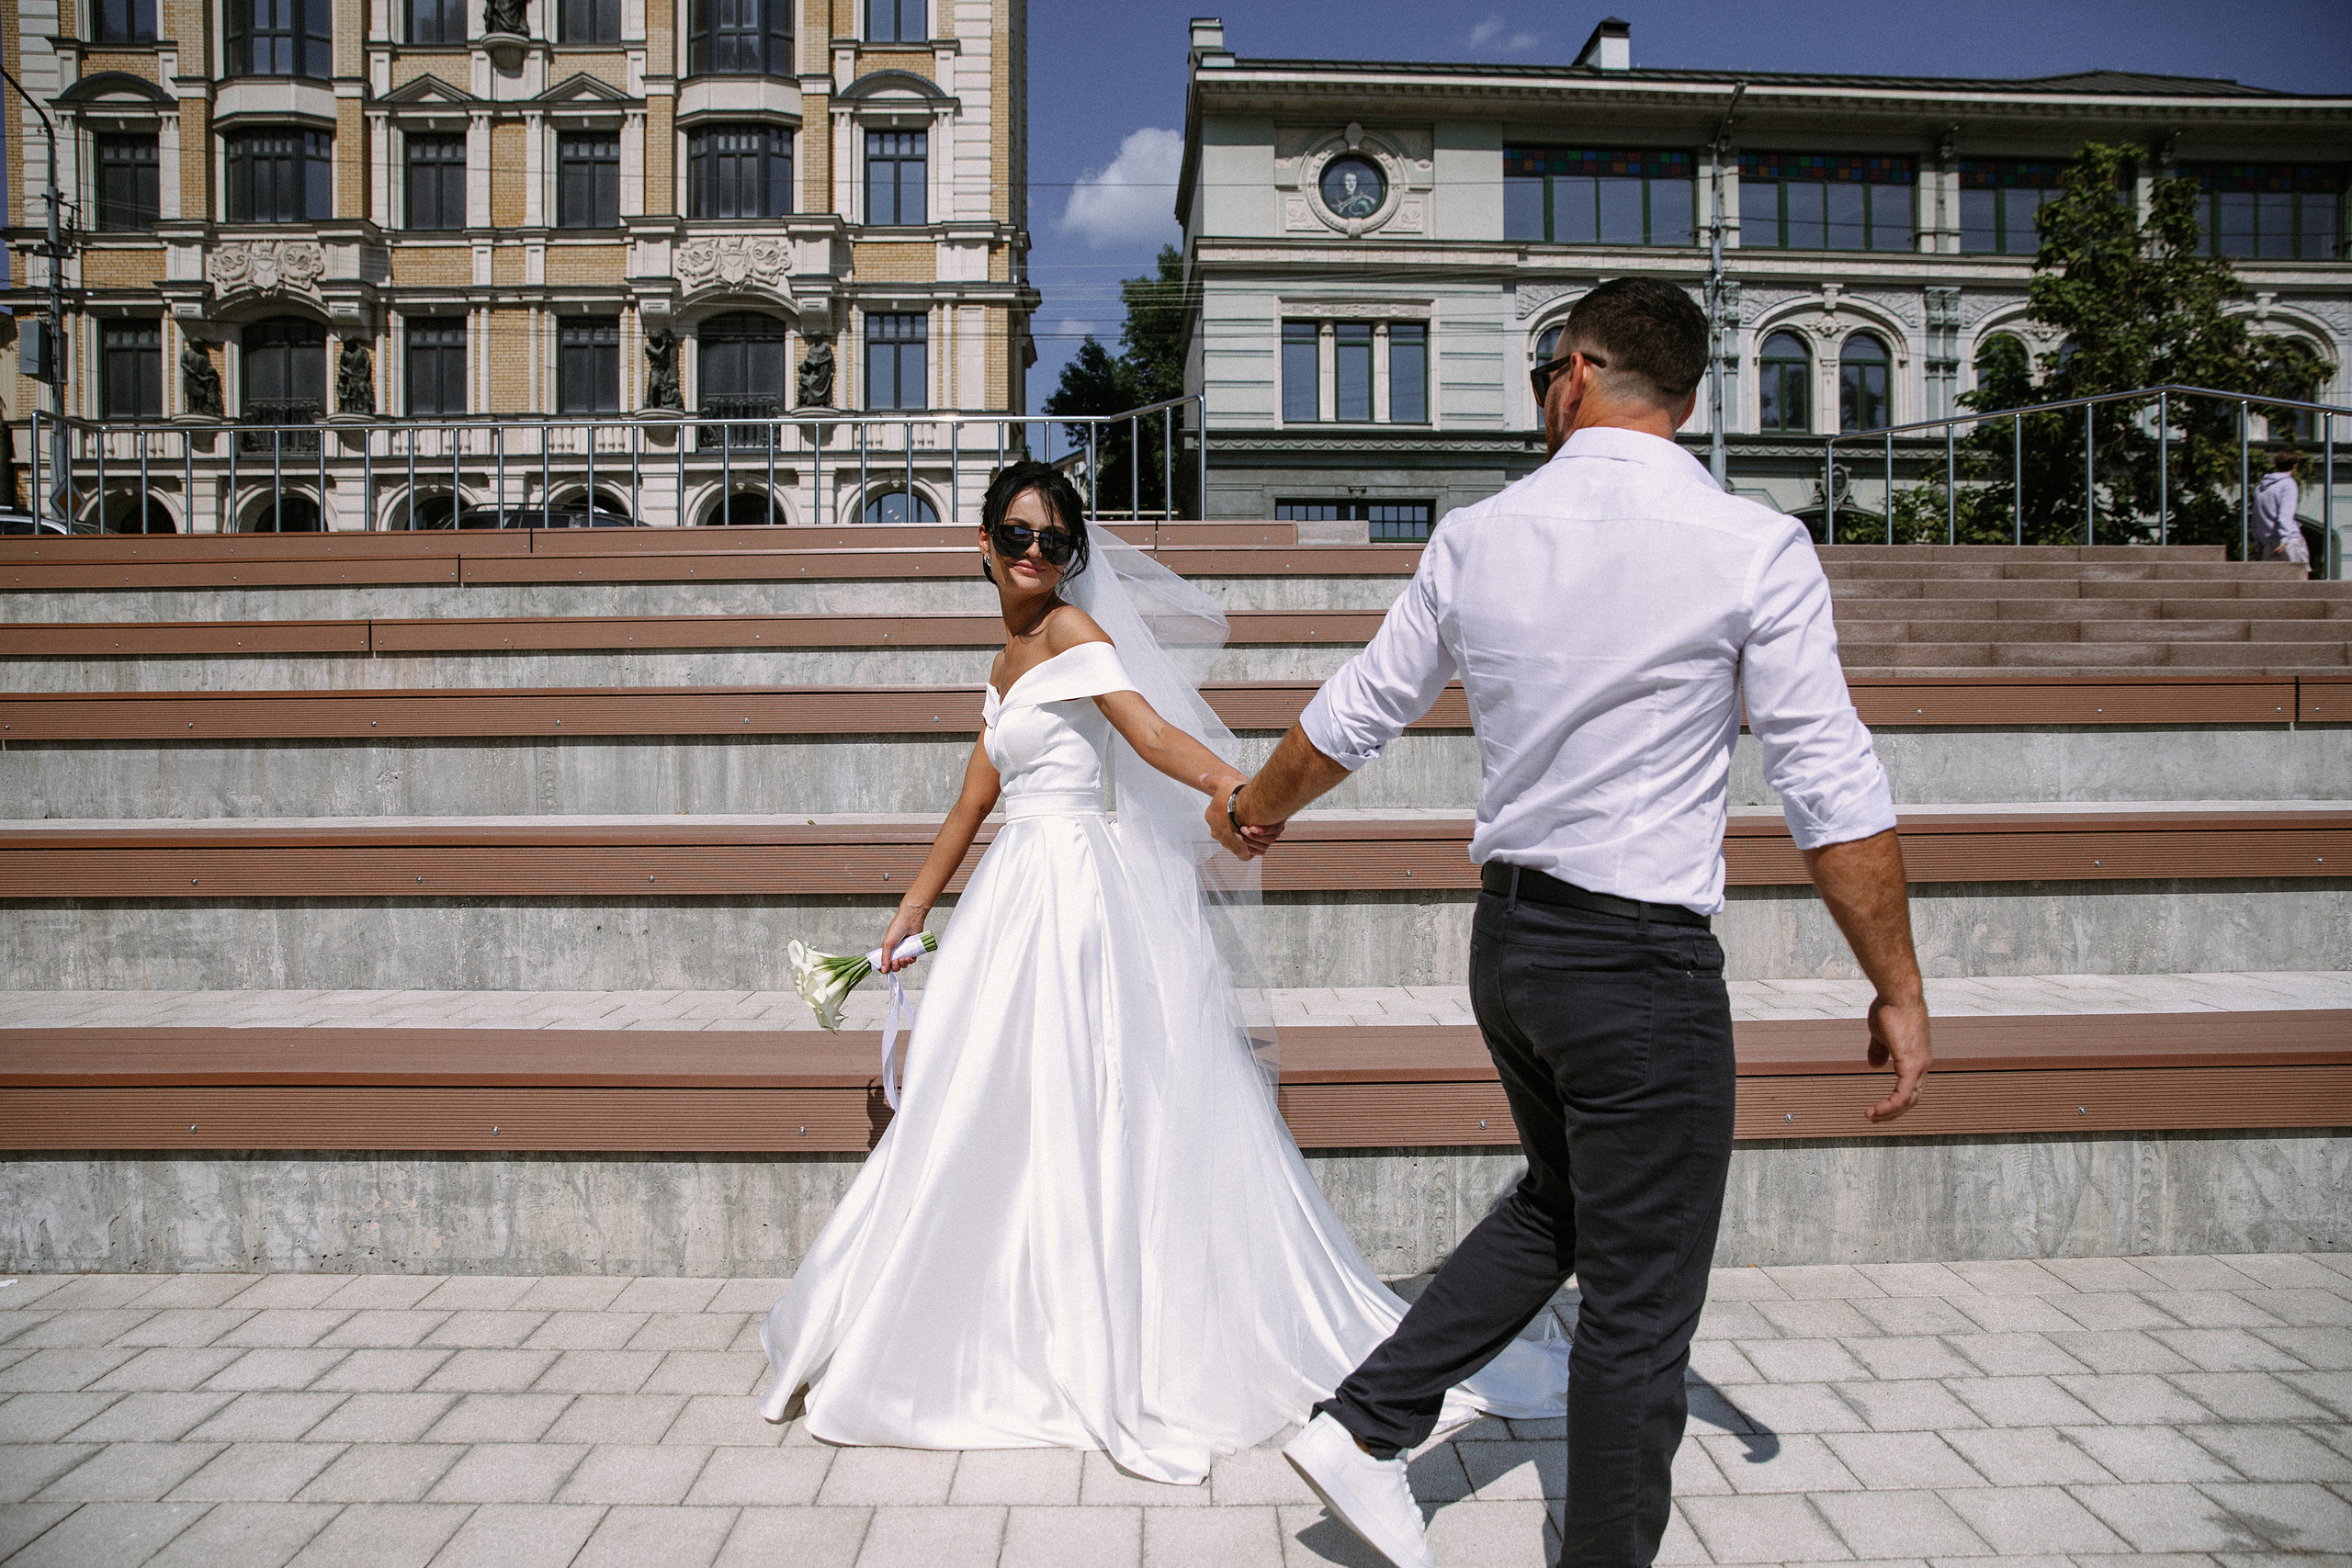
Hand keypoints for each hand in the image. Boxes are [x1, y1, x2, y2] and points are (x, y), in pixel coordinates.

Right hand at [877, 905, 925, 972]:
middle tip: (896, 961)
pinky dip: (910, 960)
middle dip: (895, 966)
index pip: (883, 963)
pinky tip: (909, 956)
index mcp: (887, 949)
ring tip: (903, 958)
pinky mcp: (913, 950)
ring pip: (903, 964)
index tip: (885, 969)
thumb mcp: (888, 943)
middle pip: (894, 966)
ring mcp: (904, 950)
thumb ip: (885, 957)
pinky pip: (911, 960)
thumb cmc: (898, 927)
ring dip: (903, 964)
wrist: (911, 920)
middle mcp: (895, 950)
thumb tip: (884, 969)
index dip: (884, 968)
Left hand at [1200, 774, 1272, 861]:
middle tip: (1246, 819)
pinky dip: (1252, 848)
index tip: (1238, 809)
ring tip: (1254, 827)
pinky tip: (1257, 839)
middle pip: (1226, 831)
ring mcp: (1229, 844)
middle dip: (1235, 827)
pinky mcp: (1242, 853)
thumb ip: (1211, 780)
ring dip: (1245, 837)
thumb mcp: (1223, 782)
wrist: (1252, 807)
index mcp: (1211, 817)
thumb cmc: (1239, 795)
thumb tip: (1201, 777)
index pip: (1218, 818)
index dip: (1229, 814)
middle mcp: (1217, 833)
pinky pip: (1246, 853)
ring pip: (1237, 843)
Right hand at [1862, 990, 1930, 1122]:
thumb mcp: (1880, 1033)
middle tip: (1876, 1118)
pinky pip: (1902, 1095)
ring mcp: (1920, 1066)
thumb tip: (1875, 1065)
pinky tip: (1875, 1111)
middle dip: (1894, 1111)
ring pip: (1909, 1100)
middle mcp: (1923, 1064)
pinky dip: (1889, 1106)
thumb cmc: (1890, 1008)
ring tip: (1872, 1117)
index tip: (1879, 1105)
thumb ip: (1879, 1050)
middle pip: (1913, 1098)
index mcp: (1917, 1056)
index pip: (1911, 1086)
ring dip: (1890, 1112)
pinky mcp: (1912, 1066)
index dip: (1896, 1098)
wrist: (1898, 995)